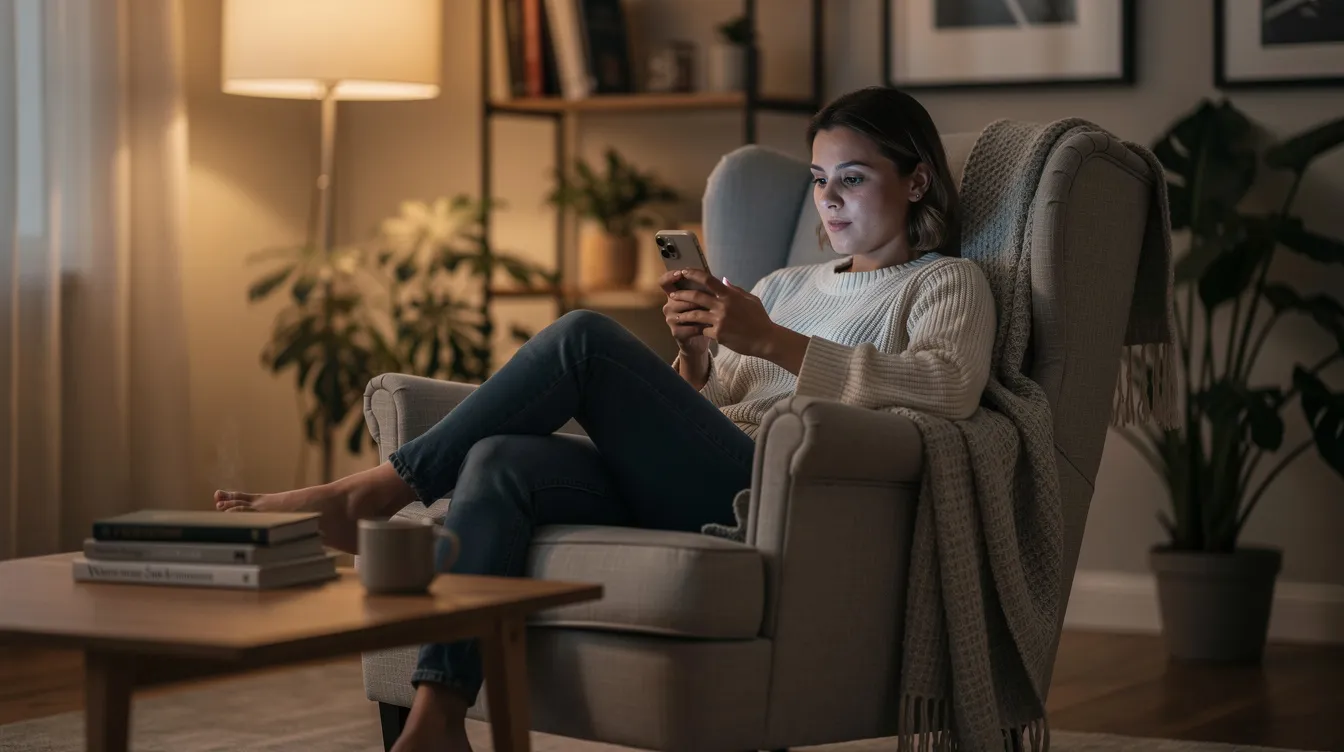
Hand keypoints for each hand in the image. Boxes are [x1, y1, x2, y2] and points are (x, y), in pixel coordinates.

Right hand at [659, 269, 711, 355]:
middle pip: (678, 296)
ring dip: (701, 312)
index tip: (681, 273)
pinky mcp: (676, 332)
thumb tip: (724, 280)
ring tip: (714, 313)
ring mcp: (670, 320)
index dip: (670, 276)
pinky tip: (711, 327)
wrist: (699, 341)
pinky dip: (703, 326)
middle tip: (711, 299)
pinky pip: (691, 326)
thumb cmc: (703, 316)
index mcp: (673, 295)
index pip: (664, 282)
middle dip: (696, 297)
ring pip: (686, 311)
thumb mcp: (705, 301)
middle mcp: (668, 306)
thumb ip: (709, 289)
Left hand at [665, 269, 780, 358]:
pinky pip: (702, 330)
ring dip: (683, 314)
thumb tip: (723, 280)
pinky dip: (698, 330)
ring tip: (675, 315)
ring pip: (694, 315)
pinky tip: (691, 330)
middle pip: (696, 296)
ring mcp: (719, 320)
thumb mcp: (751, 300)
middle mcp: (723, 306)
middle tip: (672, 295)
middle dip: (681, 294)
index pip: (708, 280)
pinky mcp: (718, 334)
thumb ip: (735, 290)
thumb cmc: (759, 319)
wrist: (765, 339)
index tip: (684, 272)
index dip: (693, 274)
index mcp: (730, 295)